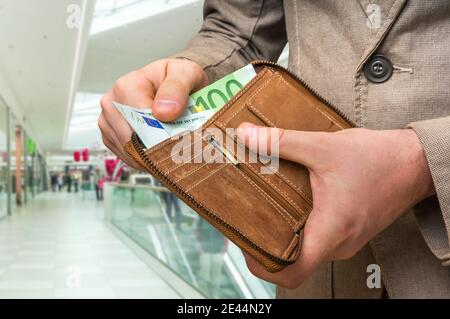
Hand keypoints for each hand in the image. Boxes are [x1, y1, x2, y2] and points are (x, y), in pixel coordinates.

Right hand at [98, 58, 208, 168]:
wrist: (173, 84)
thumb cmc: (178, 78)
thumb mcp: (186, 73)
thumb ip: (177, 89)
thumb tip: (163, 112)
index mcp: (126, 86)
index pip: (141, 123)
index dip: (162, 136)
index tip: (181, 140)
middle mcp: (112, 103)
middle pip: (132, 140)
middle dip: (157, 148)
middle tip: (180, 147)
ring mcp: (108, 121)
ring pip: (129, 152)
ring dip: (151, 156)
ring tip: (171, 147)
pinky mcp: (110, 136)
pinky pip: (126, 156)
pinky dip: (143, 159)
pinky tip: (157, 151)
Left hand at [236, 123, 433, 288]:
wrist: (414, 162)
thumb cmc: (377, 159)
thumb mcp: (322, 147)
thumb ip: (280, 142)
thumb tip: (244, 135)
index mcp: (331, 232)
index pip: (292, 273)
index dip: (263, 266)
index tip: (246, 246)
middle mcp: (339, 244)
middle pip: (294, 261)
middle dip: (267, 244)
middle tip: (247, 219)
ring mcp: (346, 240)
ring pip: (307, 248)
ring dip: (285, 233)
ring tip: (266, 208)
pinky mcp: (350, 231)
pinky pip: (320, 237)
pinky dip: (302, 226)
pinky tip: (292, 203)